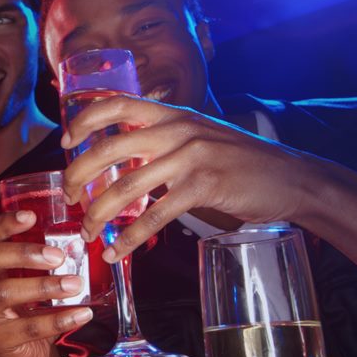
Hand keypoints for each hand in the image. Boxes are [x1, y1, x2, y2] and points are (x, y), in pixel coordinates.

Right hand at [0, 210, 93, 356]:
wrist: (26, 355)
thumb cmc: (28, 311)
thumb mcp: (29, 282)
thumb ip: (42, 263)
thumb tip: (76, 242)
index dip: (4, 225)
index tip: (31, 216)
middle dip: (22, 253)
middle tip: (57, 255)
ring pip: (5, 293)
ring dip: (43, 286)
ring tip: (75, 284)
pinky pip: (28, 327)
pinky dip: (59, 319)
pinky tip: (82, 313)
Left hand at [60, 95, 310, 261]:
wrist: (291, 177)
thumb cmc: (238, 160)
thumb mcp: (197, 135)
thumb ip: (161, 140)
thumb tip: (118, 159)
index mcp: (172, 114)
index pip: (117, 104)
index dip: (84, 120)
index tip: (65, 142)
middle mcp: (177, 130)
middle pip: (107, 149)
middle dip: (78, 177)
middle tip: (69, 198)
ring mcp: (190, 157)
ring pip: (124, 188)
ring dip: (98, 215)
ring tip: (88, 233)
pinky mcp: (202, 187)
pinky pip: (153, 216)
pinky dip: (130, 239)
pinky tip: (118, 252)